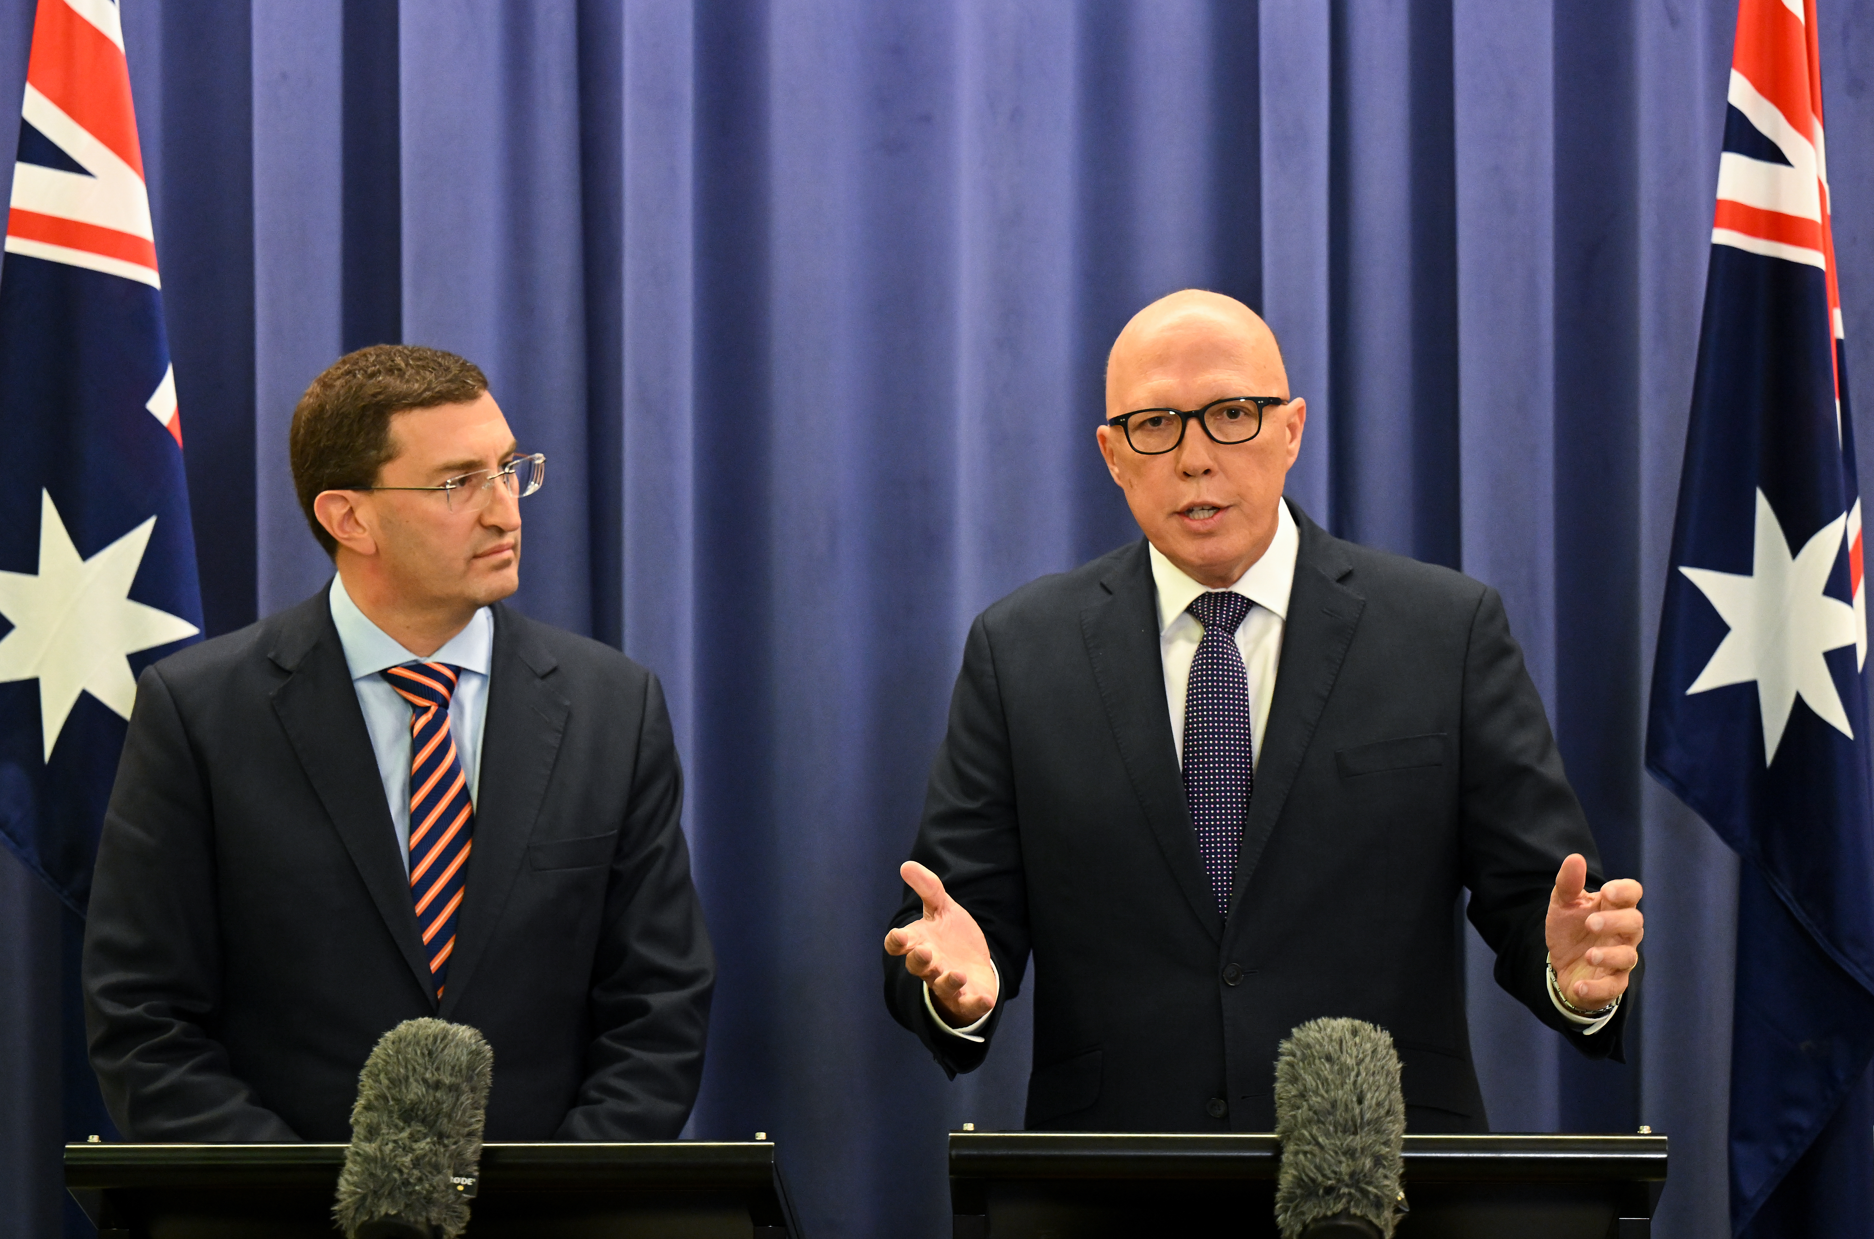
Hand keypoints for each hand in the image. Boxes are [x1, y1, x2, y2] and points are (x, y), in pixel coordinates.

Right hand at [883, 861, 998, 1026]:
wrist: (973, 965)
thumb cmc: (951, 937)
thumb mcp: (942, 909)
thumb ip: (927, 888)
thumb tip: (906, 865)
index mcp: (918, 943)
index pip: (898, 945)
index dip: (896, 942)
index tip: (899, 936)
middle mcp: (929, 966)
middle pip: (917, 966)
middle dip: (920, 960)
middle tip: (925, 951)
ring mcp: (947, 984)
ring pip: (942, 986)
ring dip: (947, 981)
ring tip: (957, 974)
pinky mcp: (967, 998)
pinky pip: (968, 1004)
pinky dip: (975, 1004)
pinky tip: (986, 1000)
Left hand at [1544, 853, 1642, 1013]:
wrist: (1562, 965)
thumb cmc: (1571, 929)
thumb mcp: (1563, 904)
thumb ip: (1568, 883)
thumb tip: (1575, 858)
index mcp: (1614, 908)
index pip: (1632, 893)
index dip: (1625, 892)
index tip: (1607, 892)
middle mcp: (1623, 933)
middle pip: (1635, 923)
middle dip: (1616, 922)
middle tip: (1591, 923)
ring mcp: (1620, 958)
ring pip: (1628, 956)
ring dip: (1609, 956)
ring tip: (1588, 955)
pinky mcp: (1612, 983)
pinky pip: (1614, 987)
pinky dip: (1597, 988)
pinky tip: (1579, 986)